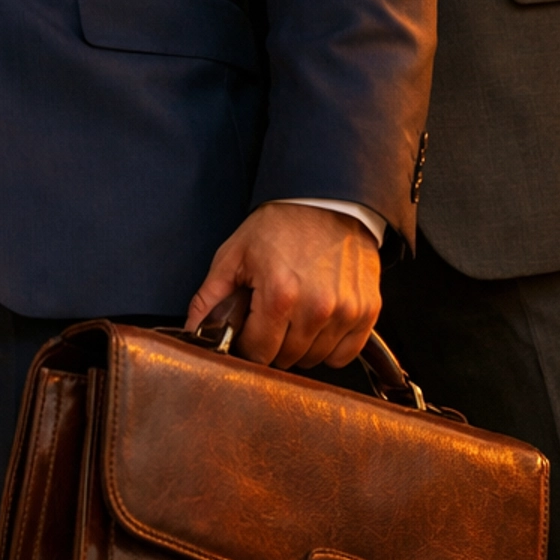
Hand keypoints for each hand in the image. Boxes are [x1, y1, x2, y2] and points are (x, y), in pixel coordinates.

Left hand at [186, 201, 380, 370]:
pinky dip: (330, 346)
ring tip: (296, 312)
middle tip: (271, 314)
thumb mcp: (235, 255)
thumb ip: (210, 298)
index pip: (258, 353)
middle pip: (286, 359)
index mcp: (280, 295)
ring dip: (301, 345)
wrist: (327, 200)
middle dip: (272, 343)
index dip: (247, 344)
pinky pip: (344, 355)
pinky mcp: (368, 311)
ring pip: (314, 359)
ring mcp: (347, 311)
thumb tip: (192, 332)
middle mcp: (317, 308)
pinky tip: (320, 321)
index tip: (248, 328)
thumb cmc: (280, 225)